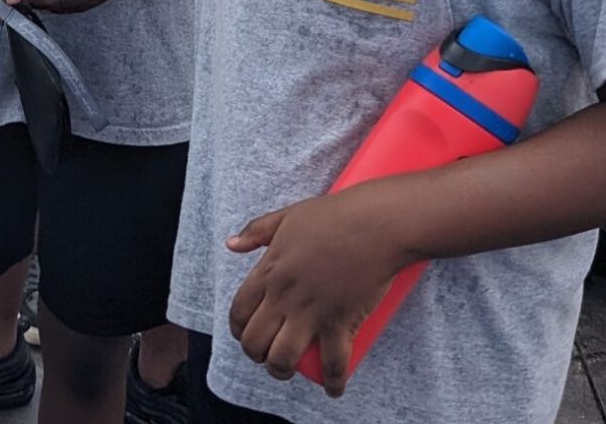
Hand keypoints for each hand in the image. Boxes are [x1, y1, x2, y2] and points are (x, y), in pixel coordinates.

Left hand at [225, 188, 410, 397]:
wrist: (375, 224)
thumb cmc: (333, 216)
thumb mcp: (286, 217)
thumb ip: (256, 230)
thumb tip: (230, 244)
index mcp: (268, 271)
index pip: (239, 311)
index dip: (238, 329)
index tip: (247, 334)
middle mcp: (284, 296)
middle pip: (255, 340)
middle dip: (256, 355)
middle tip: (267, 355)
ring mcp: (311, 312)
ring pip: (282, 358)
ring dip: (282, 370)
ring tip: (289, 370)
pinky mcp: (341, 322)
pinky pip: (332, 363)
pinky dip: (332, 382)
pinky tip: (332, 388)